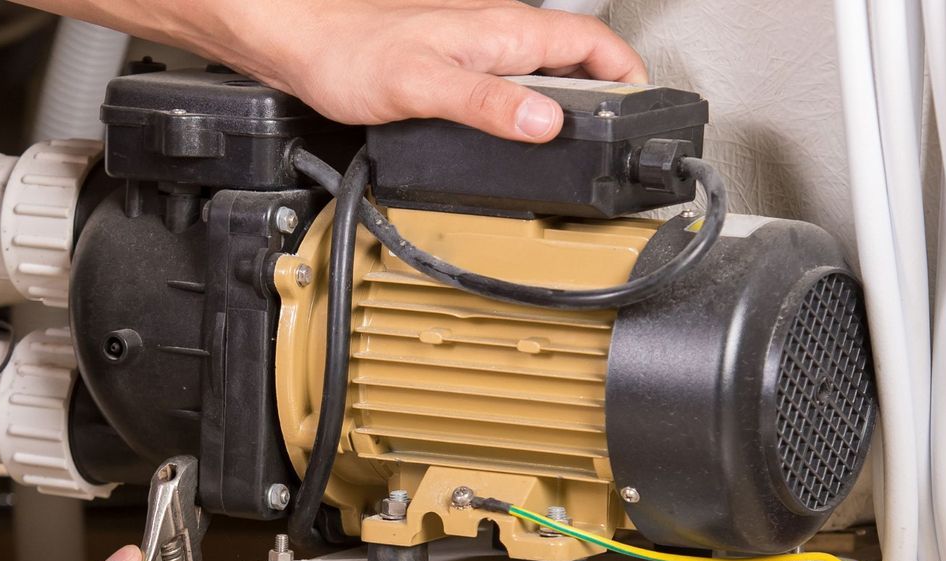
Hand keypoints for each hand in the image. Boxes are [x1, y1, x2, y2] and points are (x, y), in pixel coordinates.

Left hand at [232, 0, 647, 141]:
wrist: (300, 46)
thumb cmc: (348, 57)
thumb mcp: (424, 87)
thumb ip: (488, 105)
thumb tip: (546, 124)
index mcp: (503, 31)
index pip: (593, 43)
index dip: (628, 75)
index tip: (645, 109)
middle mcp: (494, 31)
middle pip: (572, 57)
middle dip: (603, 93)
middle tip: (613, 138)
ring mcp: (473, 46)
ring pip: (540, 70)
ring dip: (563, 101)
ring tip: (573, 143)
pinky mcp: (451, 63)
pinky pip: (506, 83)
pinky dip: (523, 108)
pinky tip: (511, 133)